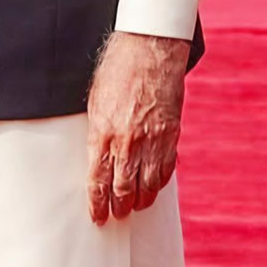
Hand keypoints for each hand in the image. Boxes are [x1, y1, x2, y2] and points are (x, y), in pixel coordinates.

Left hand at [85, 31, 189, 224]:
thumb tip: (96, 154)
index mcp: (102, 132)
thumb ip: (97, 130)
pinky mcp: (171, 136)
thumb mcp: (95, 100)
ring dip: (139, 199)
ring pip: (146, 184)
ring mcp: (152, 141)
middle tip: (115, 215)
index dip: (97, 202)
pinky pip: (165, 169)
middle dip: (118, 206)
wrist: (149, 51)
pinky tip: (153, 188)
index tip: (97, 216)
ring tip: (133, 206)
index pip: (98, 179)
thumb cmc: (116, 70)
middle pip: (123, 187)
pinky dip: (159, 182)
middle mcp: (127, 142)